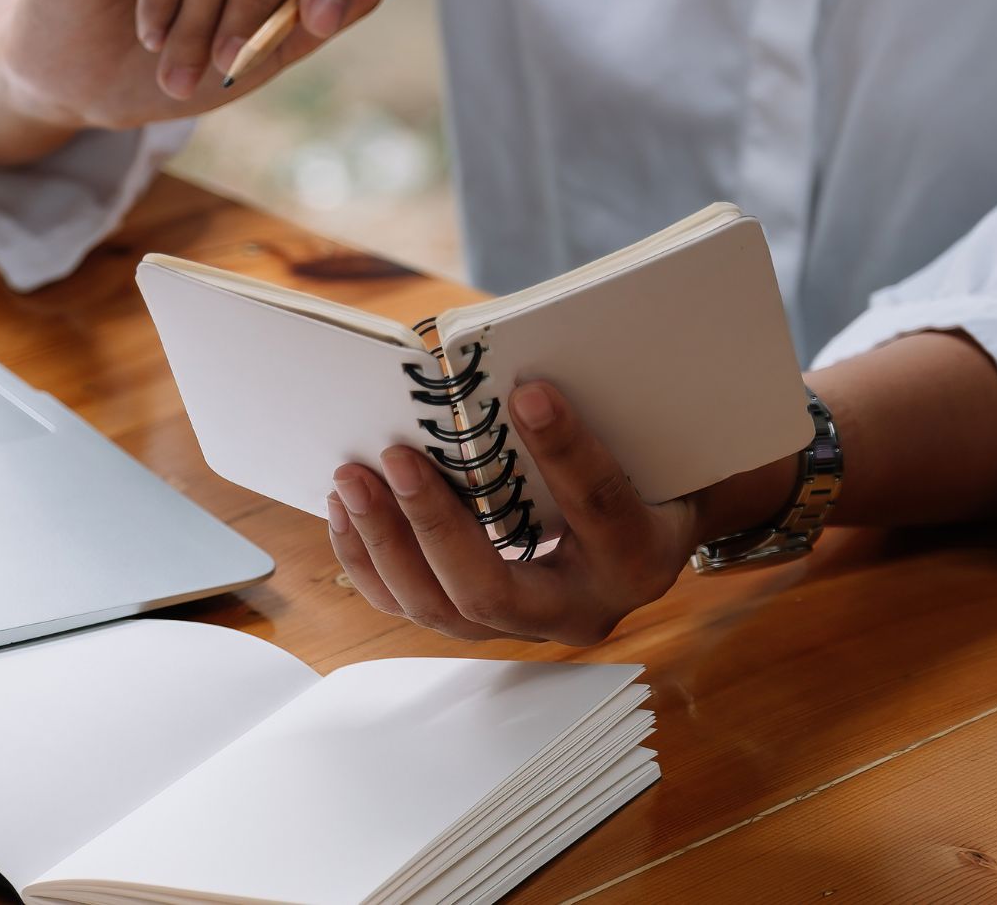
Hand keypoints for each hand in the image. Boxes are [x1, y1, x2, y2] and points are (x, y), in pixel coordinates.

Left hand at [322, 381, 710, 644]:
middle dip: (435, 525)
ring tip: (352, 478)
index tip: (526, 392)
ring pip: (440, 609)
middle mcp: (582, 609)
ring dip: (386, 542)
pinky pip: (410, 605)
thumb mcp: (642, 444)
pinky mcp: (477, 621)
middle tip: (397, 458)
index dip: (565, 451)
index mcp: (639, 557)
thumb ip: (601, 416)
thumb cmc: (646, 472)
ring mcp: (525, 624)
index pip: (600, 508)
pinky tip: (346, 509)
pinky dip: (370, 559)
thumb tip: (523, 371)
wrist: (650, 528)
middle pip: (493, 591)